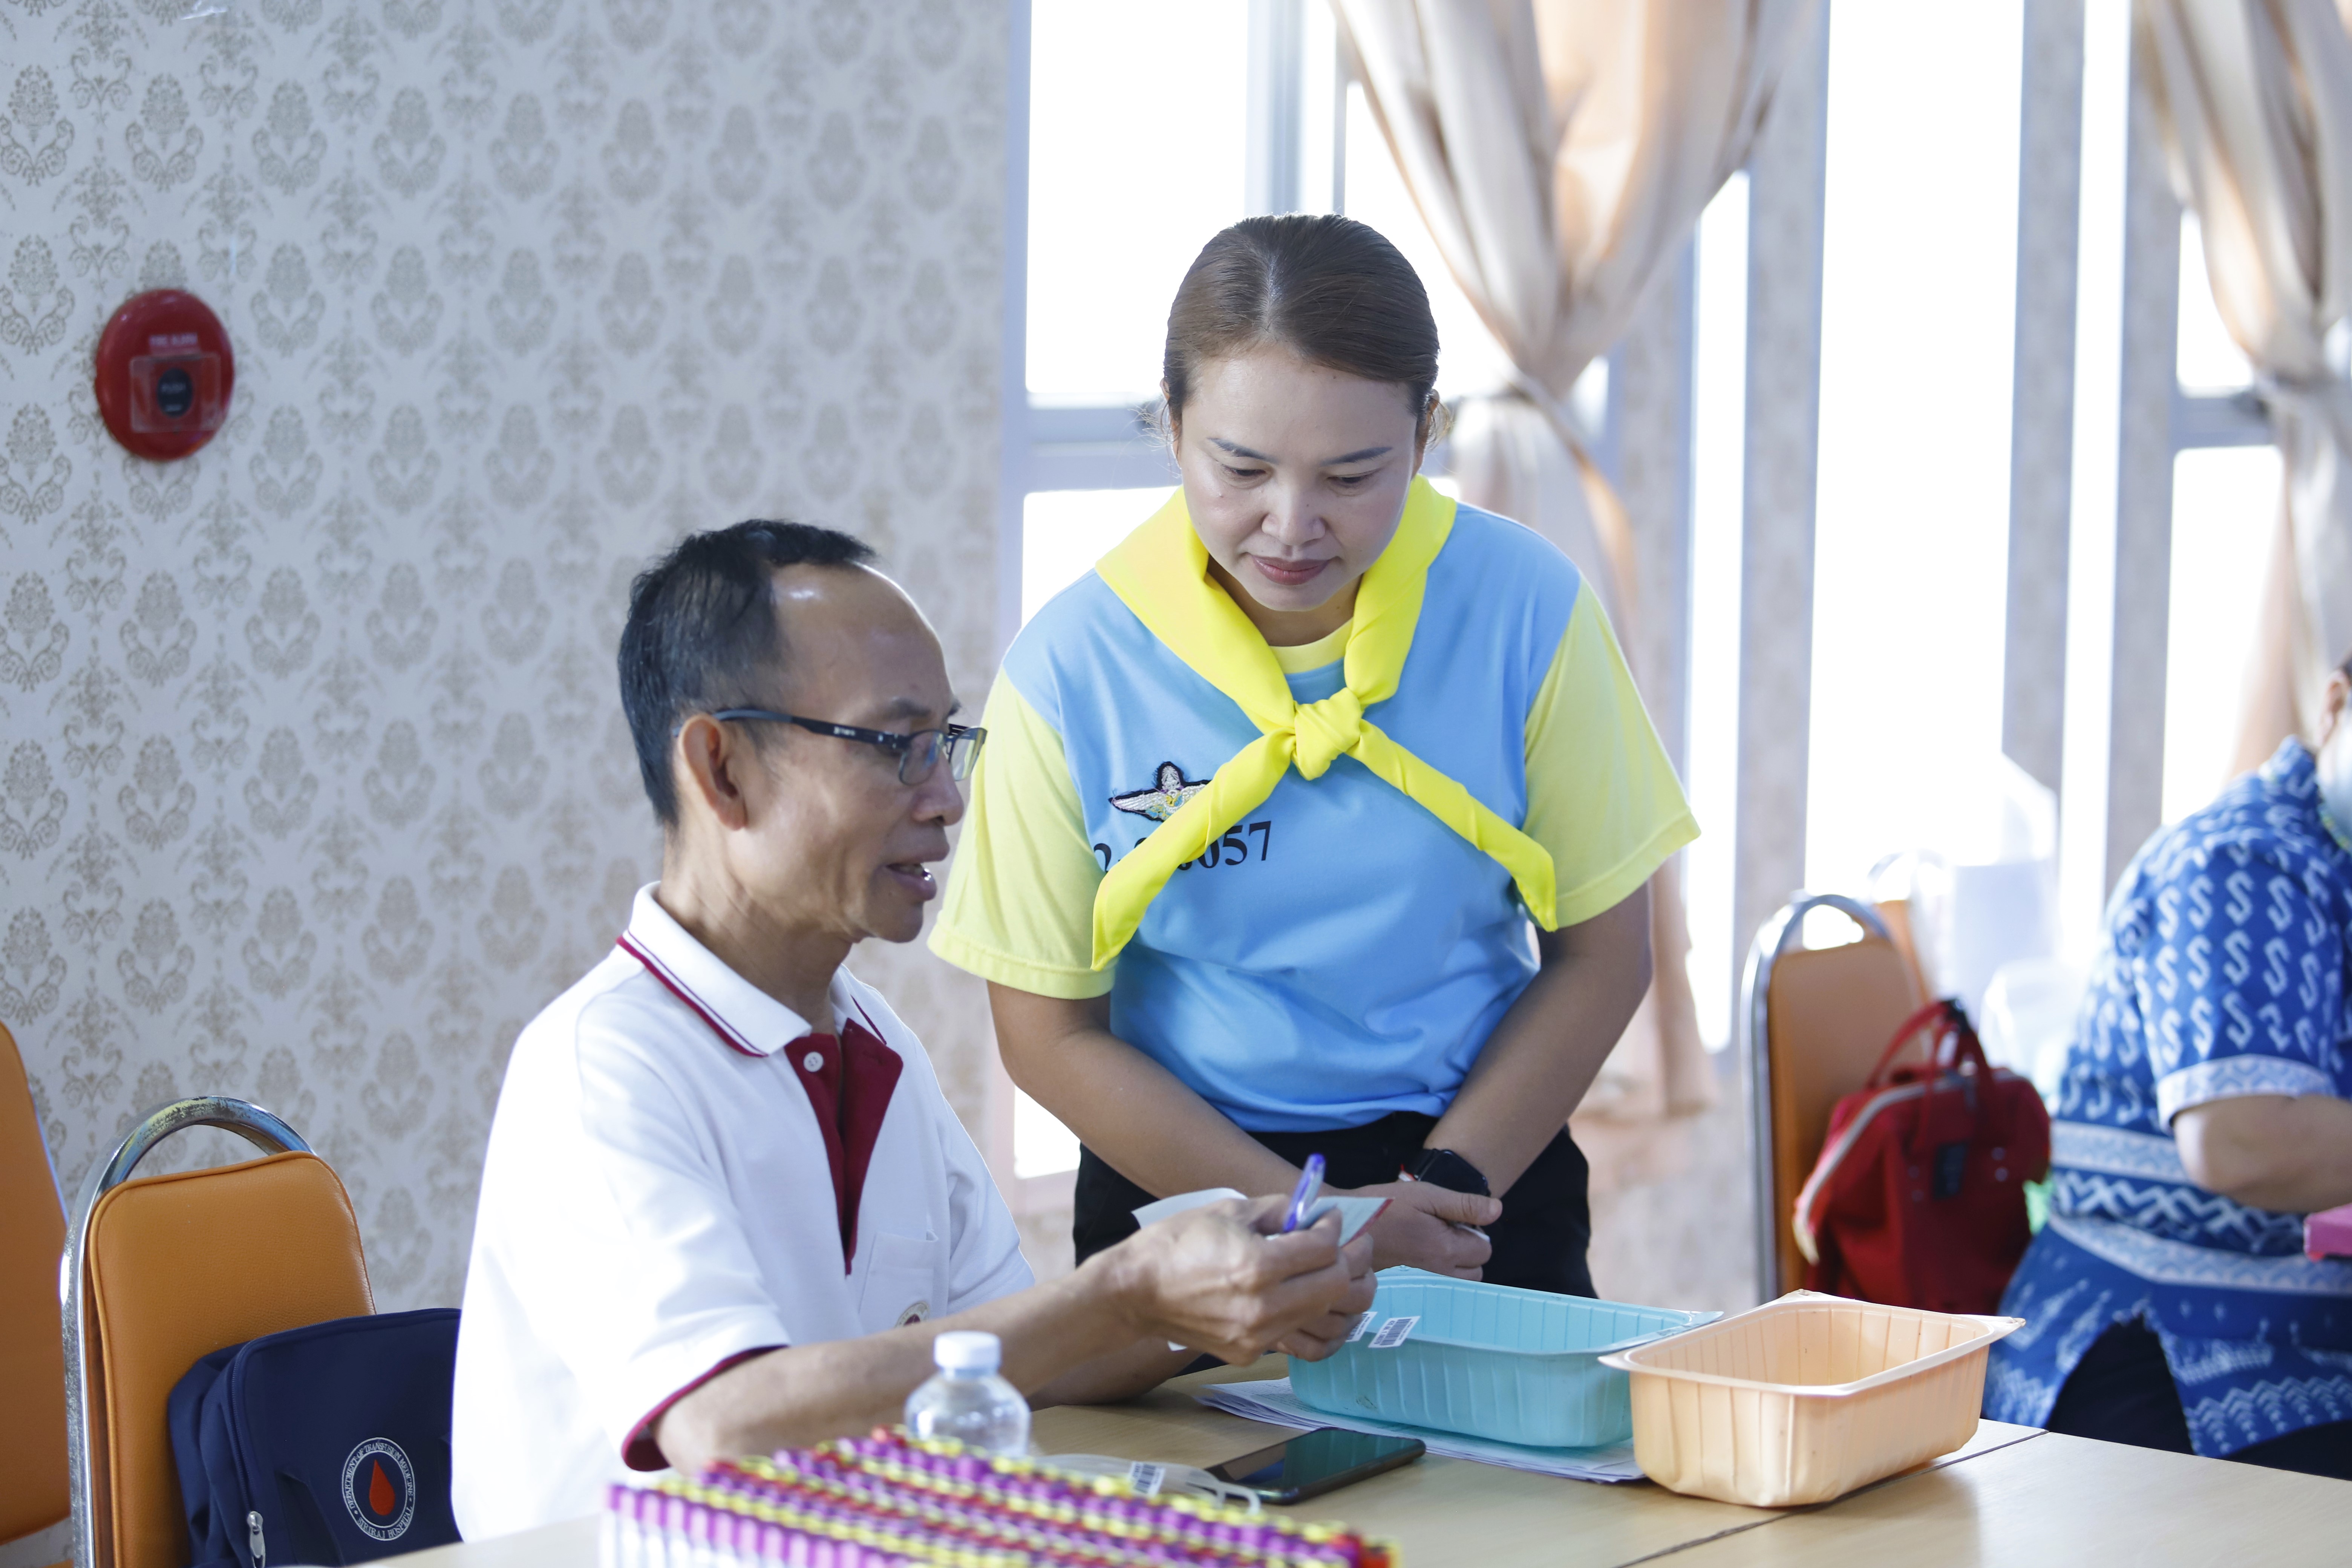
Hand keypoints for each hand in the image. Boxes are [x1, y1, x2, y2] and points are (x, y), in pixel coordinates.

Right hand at [1094, 1195, 1371, 1363]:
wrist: (1135, 1291)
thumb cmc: (1177, 1243)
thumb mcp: (1229, 1210)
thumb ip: (1279, 1210)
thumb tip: (1314, 1211)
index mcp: (1257, 1266)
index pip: (1324, 1249)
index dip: (1336, 1228)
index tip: (1331, 1219)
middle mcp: (1263, 1307)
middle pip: (1336, 1286)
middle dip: (1352, 1259)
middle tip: (1351, 1243)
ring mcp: (1258, 1336)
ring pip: (1327, 1317)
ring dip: (1341, 1292)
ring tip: (1338, 1271)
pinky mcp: (1250, 1352)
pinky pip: (1301, 1339)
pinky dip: (1318, 1320)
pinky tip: (1314, 1300)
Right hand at [1345, 1181, 1501, 1277]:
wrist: (1346, 1223)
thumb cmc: (1384, 1204)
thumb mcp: (1426, 1195)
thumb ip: (1464, 1205)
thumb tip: (1498, 1210)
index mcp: (1445, 1248)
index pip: (1485, 1249)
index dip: (1475, 1229)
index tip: (1452, 1216)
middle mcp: (1439, 1269)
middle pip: (1476, 1267)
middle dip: (1470, 1246)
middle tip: (1445, 1225)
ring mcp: (1424, 1277)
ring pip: (1460, 1275)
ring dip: (1456, 1256)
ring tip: (1433, 1234)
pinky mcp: (1412, 1278)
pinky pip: (1441, 1276)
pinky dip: (1439, 1262)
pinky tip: (1419, 1242)